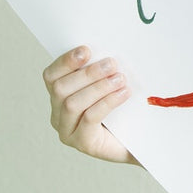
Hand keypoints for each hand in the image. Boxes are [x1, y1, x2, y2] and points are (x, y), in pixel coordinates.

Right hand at [43, 47, 135, 163]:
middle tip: (111, 64)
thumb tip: (105, 52)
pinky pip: (89, 118)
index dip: (65, 62)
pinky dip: (107, 102)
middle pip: (60, 89)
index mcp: (60, 96)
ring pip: (72, 104)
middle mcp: (58, 114)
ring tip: (120, 79)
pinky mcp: (82, 143)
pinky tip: (124, 93)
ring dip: (98, 87)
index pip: (51, 76)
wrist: (141, 140)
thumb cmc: (124, 110)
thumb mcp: (110, 85)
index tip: (86, 50)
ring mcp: (68, 131)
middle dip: (87, 74)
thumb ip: (102, 71)